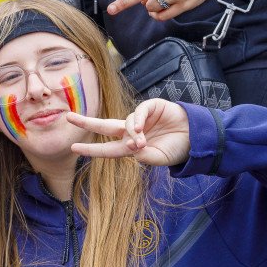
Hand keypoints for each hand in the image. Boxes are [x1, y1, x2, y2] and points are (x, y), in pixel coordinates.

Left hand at [67, 99, 190, 165]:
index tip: (73, 148)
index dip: (91, 149)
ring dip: (130, 135)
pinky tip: (140, 129)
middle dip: (87, 122)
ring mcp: (140, 119)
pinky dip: (136, 120)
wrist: (197, 137)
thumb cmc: (177, 149)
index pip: (107, 148)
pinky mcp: (151, 107)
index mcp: (131, 147)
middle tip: (69, 117)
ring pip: (125, 124)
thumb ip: (146, 157)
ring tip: (141, 144)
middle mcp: (131, 132)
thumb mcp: (160, 159)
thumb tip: (133, 150)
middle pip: (104, 127)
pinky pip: (138, 112)